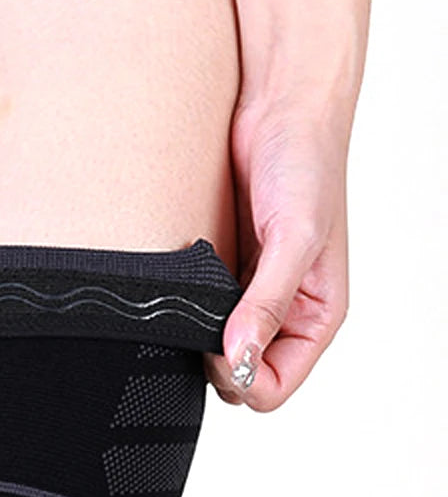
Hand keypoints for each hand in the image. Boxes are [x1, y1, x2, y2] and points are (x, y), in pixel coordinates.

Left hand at [204, 98, 350, 410]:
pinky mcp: (221, 270)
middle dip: (215, 360)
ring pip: (214, 345)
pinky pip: (197, 308)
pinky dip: (185, 305)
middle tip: (196, 319)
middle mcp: (283, 311)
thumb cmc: (306, 166)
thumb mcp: (294, 238)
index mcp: (314, 316)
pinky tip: (182, 280)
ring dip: (196, 332)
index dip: (241, 379)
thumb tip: (239, 357)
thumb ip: (268, 304)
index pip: (274, 386)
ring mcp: (248, 293)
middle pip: (240, 373)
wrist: (279, 110)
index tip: (214, 348)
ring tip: (191, 295)